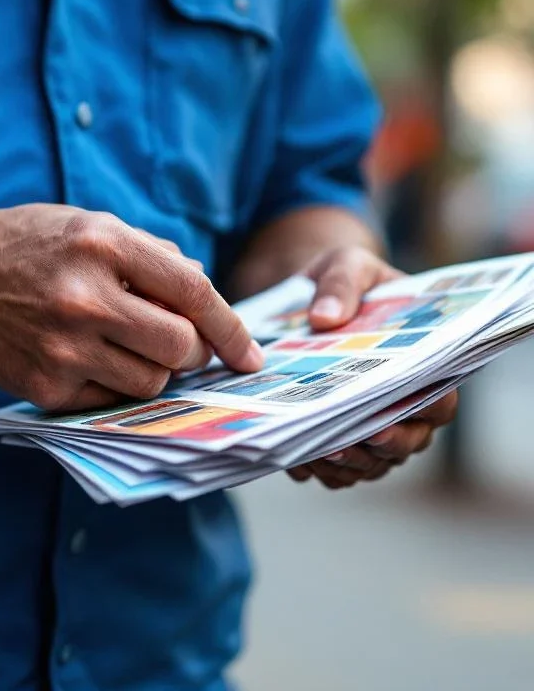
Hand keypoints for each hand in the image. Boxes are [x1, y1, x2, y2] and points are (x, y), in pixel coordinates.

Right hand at [0, 204, 261, 410]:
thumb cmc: (24, 244)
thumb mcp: (88, 224)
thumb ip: (150, 254)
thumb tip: (201, 289)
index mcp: (103, 244)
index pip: (193, 292)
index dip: (231, 327)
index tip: (249, 353)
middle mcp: (84, 297)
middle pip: (180, 347)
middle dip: (193, 352)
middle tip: (181, 345)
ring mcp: (62, 347)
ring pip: (152, 383)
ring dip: (156, 370)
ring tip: (126, 345)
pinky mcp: (43, 386)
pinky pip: (111, 400)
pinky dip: (116, 384)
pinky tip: (92, 359)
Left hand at [285, 246, 458, 488]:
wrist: (308, 297)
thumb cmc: (342, 280)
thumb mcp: (345, 265)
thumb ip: (342, 284)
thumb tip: (325, 318)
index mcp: (423, 363)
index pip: (439, 403)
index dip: (417, 418)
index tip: (380, 422)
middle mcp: (405, 402)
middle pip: (405, 444)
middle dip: (375, 451)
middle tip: (338, 446)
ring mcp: (372, 424)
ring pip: (370, 464)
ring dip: (343, 465)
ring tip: (310, 455)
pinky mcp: (337, 435)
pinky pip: (335, 469)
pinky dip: (317, 470)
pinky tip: (294, 460)